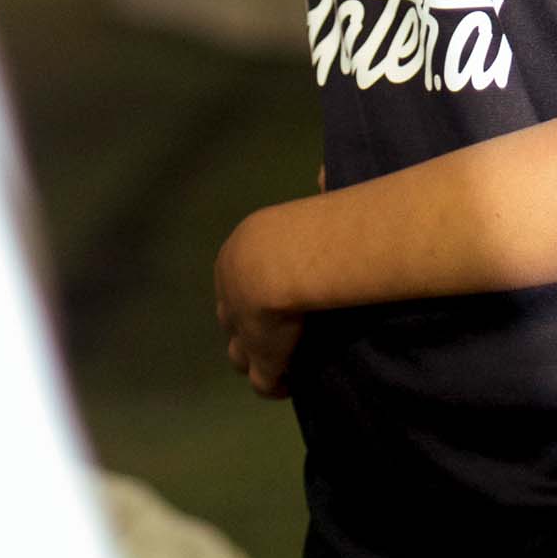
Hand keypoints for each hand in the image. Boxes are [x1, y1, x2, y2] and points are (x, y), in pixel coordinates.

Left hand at [215, 210, 303, 399]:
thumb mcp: (307, 202)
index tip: (281, 293)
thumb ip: (317, 192)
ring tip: (283, 359)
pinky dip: (275, 384)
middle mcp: (229, 297)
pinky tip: (290, 385)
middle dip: (249, 324)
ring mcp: (242, 333)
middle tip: (276, 328)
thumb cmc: (299, 227)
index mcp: (236, 258)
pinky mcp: (261, 362)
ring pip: (239, 354)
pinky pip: (263, 382)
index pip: (238, 279)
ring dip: (257, 356)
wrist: (283, 262)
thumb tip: (327, 173)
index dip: (257, 288)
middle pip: (231, 318)